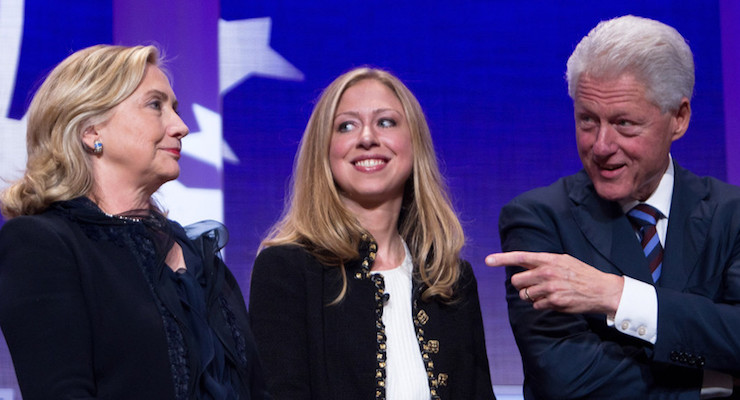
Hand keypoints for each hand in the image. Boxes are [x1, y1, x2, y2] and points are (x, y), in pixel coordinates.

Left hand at [486, 251, 623, 315]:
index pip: (520, 257)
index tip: (487, 260)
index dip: (502, 259)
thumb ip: (543, 262)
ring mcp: (550, 288)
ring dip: (531, 296)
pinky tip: (554, 300)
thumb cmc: (581, 274)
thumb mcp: (563, 261)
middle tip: (533, 286)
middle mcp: (547, 272)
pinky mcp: (554, 302)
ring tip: (547, 293)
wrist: (602, 289)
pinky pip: (536, 306)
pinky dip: (541, 305)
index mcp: (548, 259)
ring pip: (525, 295)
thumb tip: (524, 264)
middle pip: (517, 281)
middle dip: (521, 285)